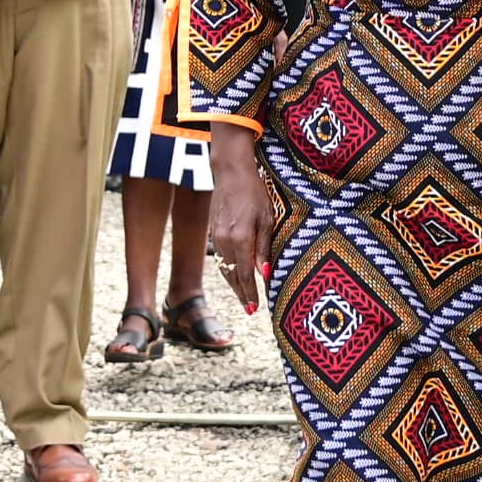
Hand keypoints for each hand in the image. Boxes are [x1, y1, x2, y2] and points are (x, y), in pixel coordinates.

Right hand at [211, 139, 272, 313]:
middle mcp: (225, 241)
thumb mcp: (267, 219)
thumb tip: (266, 275)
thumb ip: (264, 248)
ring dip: (234, 283)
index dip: (250, 293)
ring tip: (244, 296)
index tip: (254, 308)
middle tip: (249, 309)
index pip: (246, 274)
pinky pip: (221, 257)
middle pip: (233, 275)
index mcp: (241, 239)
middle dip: (241, 293)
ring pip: (225, 267)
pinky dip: (229, 269)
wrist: (231, 173)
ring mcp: (217, 237)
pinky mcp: (214, 232)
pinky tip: (236, 274)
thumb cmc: (255, 192)